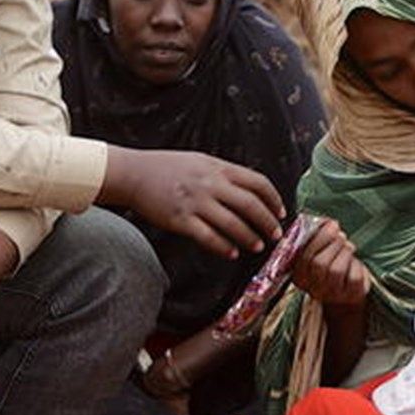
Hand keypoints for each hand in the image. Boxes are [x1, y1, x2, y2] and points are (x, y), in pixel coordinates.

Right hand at [100, 147, 284, 256]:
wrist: (133, 173)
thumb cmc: (167, 167)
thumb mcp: (201, 161)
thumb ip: (224, 174)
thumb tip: (250, 190)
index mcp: (218, 167)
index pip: (257, 182)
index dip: (274, 199)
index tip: (281, 212)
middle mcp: (209, 183)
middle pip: (250, 205)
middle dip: (267, 222)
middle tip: (275, 235)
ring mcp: (195, 202)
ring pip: (232, 223)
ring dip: (249, 237)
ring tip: (257, 246)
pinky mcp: (180, 220)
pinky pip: (208, 237)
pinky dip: (223, 247)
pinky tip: (232, 253)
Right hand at [291, 217, 370, 307]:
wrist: (347, 286)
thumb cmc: (331, 262)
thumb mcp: (319, 250)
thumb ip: (316, 236)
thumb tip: (325, 221)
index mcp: (299, 275)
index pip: (304, 257)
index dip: (319, 238)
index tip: (330, 224)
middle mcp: (313, 289)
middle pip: (319, 263)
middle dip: (333, 243)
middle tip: (341, 236)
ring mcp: (332, 294)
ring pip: (336, 270)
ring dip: (345, 252)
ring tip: (348, 246)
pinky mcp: (351, 295)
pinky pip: (354, 277)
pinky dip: (357, 265)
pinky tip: (354, 262)